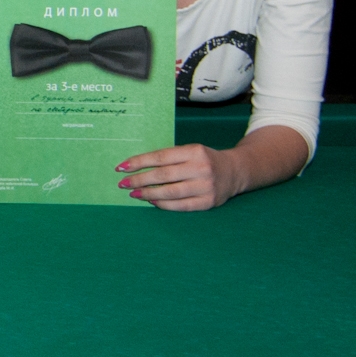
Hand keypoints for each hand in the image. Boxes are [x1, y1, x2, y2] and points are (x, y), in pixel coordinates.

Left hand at [118, 143, 237, 210]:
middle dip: (139, 180)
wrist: (235, 171)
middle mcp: (201, 168)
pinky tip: (152, 201)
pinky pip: (181, 205)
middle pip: (163, 175)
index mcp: (194, 151)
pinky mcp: (209, 202)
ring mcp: (206, 186)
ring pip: (170, 192)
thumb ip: (168, 157)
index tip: (121, 168)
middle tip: (123, 184)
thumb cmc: (204, 160)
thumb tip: (136, 167)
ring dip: (148, 194)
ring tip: (134, 194)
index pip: (160, 157)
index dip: (139, 163)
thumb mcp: (189, 151)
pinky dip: (164, 204)